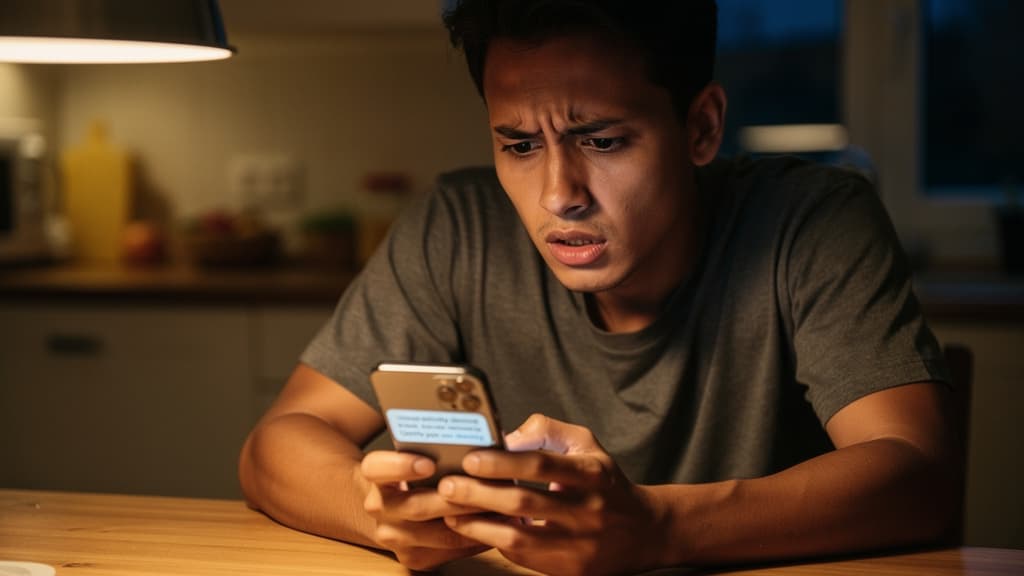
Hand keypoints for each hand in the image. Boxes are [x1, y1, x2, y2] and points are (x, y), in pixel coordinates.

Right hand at [360, 450, 489, 570]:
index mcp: (374, 475)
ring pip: (439, 533)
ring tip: (502, 505)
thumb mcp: (415, 451)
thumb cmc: (415, 470)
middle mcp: (379, 507)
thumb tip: (477, 437)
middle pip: (417, 506)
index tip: (429, 464)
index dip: (401, 466)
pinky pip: (450, 551)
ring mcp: (394, 536)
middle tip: (485, 486)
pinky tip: (499, 524)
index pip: (377, 467)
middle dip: (456, 497)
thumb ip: (436, 443)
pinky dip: (477, 537)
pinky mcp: (414, 557)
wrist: (391, 506)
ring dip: (474, 519)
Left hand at [437, 414, 668, 575]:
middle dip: (479, 493)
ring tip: (451, 511)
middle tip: (447, 485)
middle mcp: (588, 511)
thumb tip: (507, 438)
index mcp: (592, 474)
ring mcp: (579, 545)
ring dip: (478, 524)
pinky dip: (496, 541)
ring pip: (519, 538)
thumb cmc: (604, 482)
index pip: (541, 464)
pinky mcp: (570, 570)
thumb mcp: (586, 444)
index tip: (470, 458)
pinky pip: (524, 557)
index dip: (502, 462)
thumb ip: (548, 430)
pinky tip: (475, 528)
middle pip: (524, 503)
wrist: (643, 532)